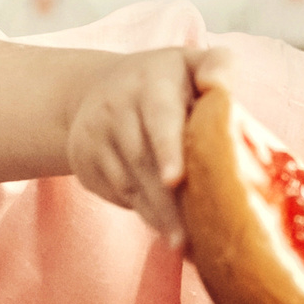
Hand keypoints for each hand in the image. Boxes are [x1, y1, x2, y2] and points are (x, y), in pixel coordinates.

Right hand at [62, 45, 232, 244]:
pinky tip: (164, 227)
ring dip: (156, 215)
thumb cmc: (167, 81)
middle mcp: (115, 107)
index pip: (158, 116)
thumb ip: (218, 66)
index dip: (166, 149)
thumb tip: (219, 87)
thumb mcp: (192, 61)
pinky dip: (141, 212)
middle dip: (166, 202)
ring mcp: (94, 135)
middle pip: (142, 160)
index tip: (175, 180)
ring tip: (184, 242)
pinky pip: (115, 193)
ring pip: (127, 183)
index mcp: (150, 82)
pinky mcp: (83, 161)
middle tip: (189, 238)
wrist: (98, 88)